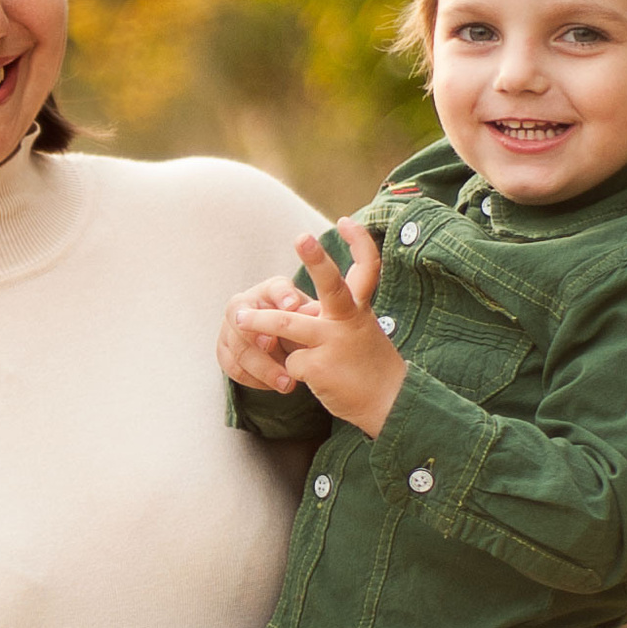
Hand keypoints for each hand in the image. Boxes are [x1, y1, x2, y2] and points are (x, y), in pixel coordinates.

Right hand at [218, 270, 313, 393]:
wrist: (287, 347)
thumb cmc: (303, 329)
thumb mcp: (314, 321)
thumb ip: (313, 317)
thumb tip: (315, 314)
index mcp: (272, 291)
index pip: (275, 288)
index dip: (282, 295)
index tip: (292, 306)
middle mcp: (245, 304)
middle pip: (242, 316)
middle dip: (257, 334)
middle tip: (273, 347)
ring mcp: (229, 327)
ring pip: (237, 347)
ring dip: (263, 368)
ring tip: (288, 383)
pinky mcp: (224, 350)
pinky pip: (232, 367)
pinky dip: (254, 379)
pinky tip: (274, 386)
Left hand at [238, 218, 404, 435]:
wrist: (388, 405)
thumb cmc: (368, 366)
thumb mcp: (356, 332)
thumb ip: (329, 319)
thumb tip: (290, 313)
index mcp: (359, 309)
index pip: (367, 268)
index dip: (359, 243)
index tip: (346, 222)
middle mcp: (349, 321)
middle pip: (333, 285)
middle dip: (317, 260)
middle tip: (302, 238)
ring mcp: (335, 343)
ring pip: (287, 324)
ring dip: (259, 323)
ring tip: (238, 320)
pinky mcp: (320, 368)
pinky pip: (290, 362)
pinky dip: (290, 370)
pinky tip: (307, 380)